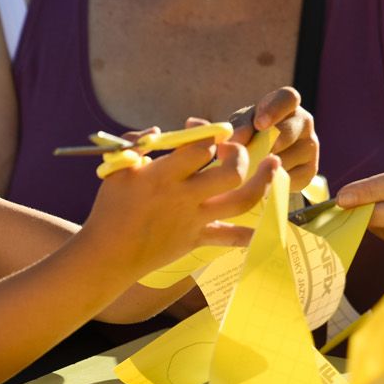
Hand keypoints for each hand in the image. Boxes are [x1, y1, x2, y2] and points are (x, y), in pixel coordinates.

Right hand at [85, 136, 276, 276]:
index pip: (199, 147)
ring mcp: (195, 220)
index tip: (197, 129)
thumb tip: (159, 130)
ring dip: (264, 183)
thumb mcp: (116, 170)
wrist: (109, 254)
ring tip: (274, 167)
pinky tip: (271, 225)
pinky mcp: (198, 239)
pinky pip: (232, 238)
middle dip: (238, 154)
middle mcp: (185, 197)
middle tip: (232, 148)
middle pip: (230, 173)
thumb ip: (137, 143)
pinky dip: (253, 234)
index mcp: (163, 177)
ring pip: (242, 202)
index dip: (205, 131)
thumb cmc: (110, 209)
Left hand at [227, 86, 318, 187]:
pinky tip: (262, 176)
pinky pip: (290, 177)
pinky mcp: (310, 169)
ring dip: (264, 165)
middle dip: (264, 145)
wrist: (264, 157)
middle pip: (287, 132)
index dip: (274, 110)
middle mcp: (304, 121)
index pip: (288, 98)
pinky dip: (273, 179)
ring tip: (249, 167)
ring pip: (286, 158)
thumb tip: (237, 140)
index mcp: (288, 103)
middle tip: (248, 154)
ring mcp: (310, 145)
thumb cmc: (250, 131)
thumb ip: (239, 127)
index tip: (259, 125)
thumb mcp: (242, 123)